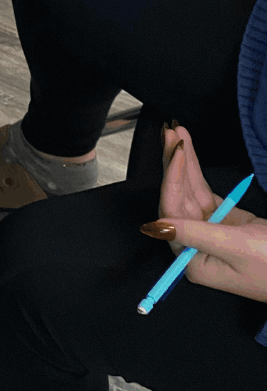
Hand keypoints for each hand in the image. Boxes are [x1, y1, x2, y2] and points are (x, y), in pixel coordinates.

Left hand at [143, 125, 266, 299]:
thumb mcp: (235, 248)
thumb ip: (195, 234)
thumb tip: (154, 227)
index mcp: (192, 259)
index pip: (172, 212)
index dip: (172, 179)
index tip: (173, 151)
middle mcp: (195, 244)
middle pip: (178, 197)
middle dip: (173, 163)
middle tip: (169, 132)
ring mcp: (210, 230)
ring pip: (191, 191)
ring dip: (183, 162)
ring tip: (177, 133)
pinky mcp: (226, 220)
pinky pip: (205, 191)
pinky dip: (196, 171)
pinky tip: (188, 152)